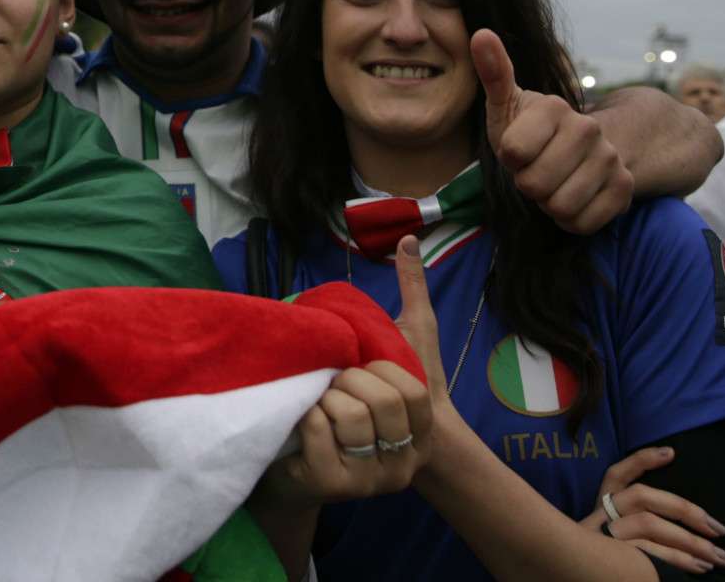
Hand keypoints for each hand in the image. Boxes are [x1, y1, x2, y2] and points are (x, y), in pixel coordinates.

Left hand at [260, 236, 437, 509]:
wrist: (327, 458)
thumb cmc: (367, 395)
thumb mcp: (401, 341)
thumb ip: (410, 291)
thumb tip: (408, 238)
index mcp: (423, 427)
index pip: (406, 388)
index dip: (374, 372)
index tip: (356, 373)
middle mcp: (405, 461)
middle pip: (373, 400)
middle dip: (344, 384)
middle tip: (330, 389)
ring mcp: (372, 481)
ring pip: (345, 414)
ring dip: (323, 400)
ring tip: (317, 405)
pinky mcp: (335, 487)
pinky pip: (316, 431)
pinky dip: (304, 418)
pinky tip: (301, 424)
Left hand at [474, 29, 633, 234]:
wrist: (575, 153)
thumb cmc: (527, 132)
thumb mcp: (506, 106)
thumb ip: (493, 73)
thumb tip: (481, 33)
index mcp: (556, 108)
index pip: (513, 153)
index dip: (509, 159)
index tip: (517, 150)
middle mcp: (590, 130)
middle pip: (535, 185)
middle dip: (527, 185)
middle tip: (535, 170)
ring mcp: (611, 160)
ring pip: (559, 207)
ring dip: (548, 203)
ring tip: (553, 183)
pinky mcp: (624, 190)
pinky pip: (582, 224)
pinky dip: (570, 220)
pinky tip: (572, 199)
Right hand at [579, 446, 724, 572]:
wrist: (587, 577)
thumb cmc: (608, 560)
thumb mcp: (616, 535)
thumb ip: (638, 518)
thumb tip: (683, 506)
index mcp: (601, 506)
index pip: (616, 474)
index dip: (641, 460)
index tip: (671, 453)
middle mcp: (599, 516)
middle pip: (641, 496)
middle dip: (685, 509)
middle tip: (719, 529)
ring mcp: (603, 535)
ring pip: (649, 524)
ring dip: (689, 541)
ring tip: (718, 557)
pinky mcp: (609, 556)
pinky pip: (648, 553)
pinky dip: (676, 559)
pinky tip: (697, 567)